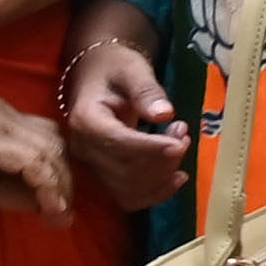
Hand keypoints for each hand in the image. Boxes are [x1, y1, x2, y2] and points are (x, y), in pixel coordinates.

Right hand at [61, 14, 193, 212]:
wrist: (99, 75)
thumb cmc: (116, 68)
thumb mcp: (133, 69)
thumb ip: (147, 91)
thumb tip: (164, 115)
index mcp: (86, 119)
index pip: (116, 143)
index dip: (150, 148)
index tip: (180, 143)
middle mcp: (82, 148)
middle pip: (123, 170)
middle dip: (162, 158)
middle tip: (183, 132)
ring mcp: (91, 165)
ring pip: (128, 188)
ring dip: (162, 174)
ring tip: (181, 142)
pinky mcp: (103, 174)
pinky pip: (127, 197)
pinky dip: (155, 193)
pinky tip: (178, 178)